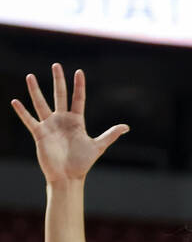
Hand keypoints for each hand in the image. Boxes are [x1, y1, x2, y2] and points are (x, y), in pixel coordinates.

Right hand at [11, 64, 128, 184]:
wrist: (68, 176)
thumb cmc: (83, 162)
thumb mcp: (98, 146)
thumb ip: (110, 135)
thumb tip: (127, 127)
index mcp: (77, 121)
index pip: (78, 99)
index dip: (79, 86)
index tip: (79, 71)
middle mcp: (62, 120)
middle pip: (60, 95)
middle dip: (58, 80)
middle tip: (56, 65)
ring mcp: (50, 125)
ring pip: (41, 103)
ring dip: (35, 90)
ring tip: (30, 76)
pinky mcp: (39, 134)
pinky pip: (29, 120)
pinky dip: (22, 112)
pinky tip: (15, 101)